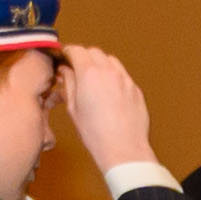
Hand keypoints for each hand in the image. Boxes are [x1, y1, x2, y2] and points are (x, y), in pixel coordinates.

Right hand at [58, 46, 158, 175]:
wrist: (123, 148)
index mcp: (90, 73)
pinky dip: (113, 76)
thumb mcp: (73, 107)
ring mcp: (126, 80)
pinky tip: (108, 91)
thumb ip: (69, 83)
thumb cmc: (96, 133)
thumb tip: (66, 71)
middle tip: (76, 68)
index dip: (68, 52)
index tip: (64, 58)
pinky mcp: (136, 90)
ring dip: (100, 64)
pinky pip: (123, 75)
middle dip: (84, 56)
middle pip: (94, 52)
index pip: (76, 50)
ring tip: (93, 79)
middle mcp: (110, 72)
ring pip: (111, 61)